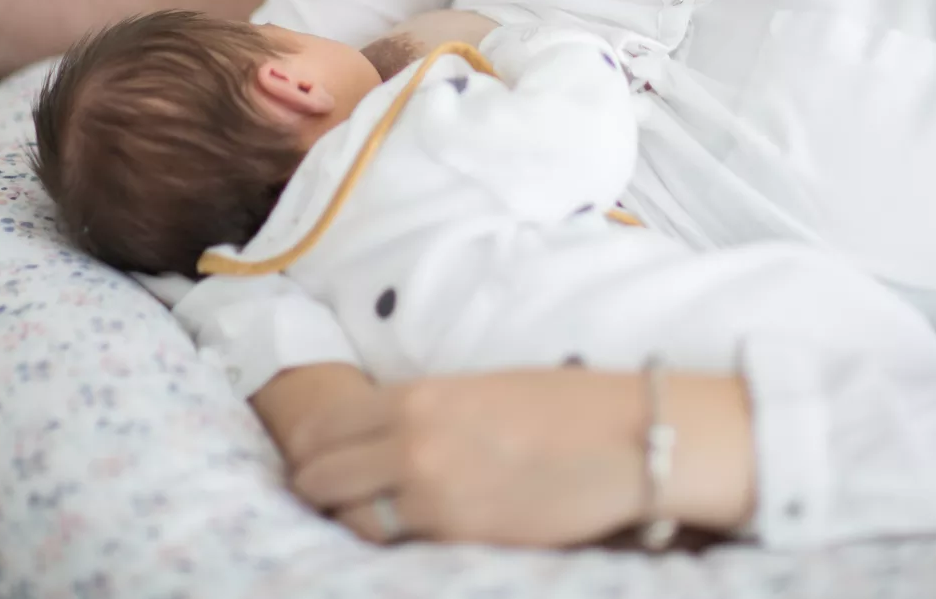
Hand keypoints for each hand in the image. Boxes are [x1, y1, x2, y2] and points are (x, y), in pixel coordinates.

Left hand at [288, 367, 755, 548]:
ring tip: (366, 517)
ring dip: (350, 520)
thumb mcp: (477, 388)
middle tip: (328, 493)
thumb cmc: (560, 405)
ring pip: (352, 521)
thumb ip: (421, 410)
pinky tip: (405, 535)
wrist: (625, 439)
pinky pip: (396, 548)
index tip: (313, 455)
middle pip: (320, 477)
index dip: (311, 445)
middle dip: (317, 488)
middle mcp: (412, 443)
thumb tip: (380, 435)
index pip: (324, 425)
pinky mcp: (462, 538)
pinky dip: (390, 542)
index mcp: (417, 395)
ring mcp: (434, 497)